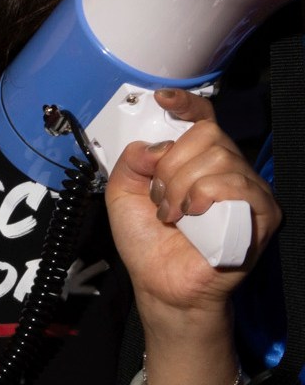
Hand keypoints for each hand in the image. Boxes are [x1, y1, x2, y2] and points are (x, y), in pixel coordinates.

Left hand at [105, 90, 280, 332]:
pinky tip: (192, 216)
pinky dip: (206, 196)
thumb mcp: (122, 194)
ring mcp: (247, 191)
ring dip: (182, 186)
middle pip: (207, 136)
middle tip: (159, 197)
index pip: (202, 121)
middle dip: (172, 165)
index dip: (187, 105)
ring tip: (172, 214)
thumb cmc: (148, 243)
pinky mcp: (262, 214)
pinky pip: (239, 185)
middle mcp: (226, 171)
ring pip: (220, 158)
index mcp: (196, 162)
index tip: (164, 101)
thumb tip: (151, 145)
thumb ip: (130, 162)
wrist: (161, 284)